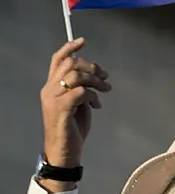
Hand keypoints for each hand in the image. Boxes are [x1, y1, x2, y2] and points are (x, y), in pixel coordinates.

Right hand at [39, 38, 109, 190]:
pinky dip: (93, 96)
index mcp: (51, 87)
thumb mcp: (79, 105)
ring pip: (76, 76)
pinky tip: (97, 106)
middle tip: (106, 77)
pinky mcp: (61, 109)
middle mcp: (49, 90)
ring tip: (105, 90)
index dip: (69, 48)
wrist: (65, 152)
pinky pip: (80, 92)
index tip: (83, 41)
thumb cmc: (72, 130)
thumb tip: (96, 78)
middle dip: (92, 67)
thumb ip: (82, 90)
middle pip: (71, 65)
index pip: (57, 60)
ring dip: (95, 81)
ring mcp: (53, 99)